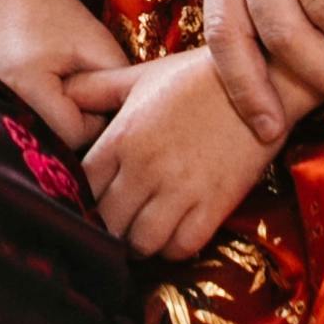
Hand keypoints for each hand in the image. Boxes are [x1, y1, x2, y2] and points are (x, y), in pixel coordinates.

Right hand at [0, 0, 133, 154]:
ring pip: (29, 135)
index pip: (74, 136)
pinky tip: (28, 82)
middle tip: (72, 85)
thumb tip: (123, 132)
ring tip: (50, 83)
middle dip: (69, 121)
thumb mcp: (99, 45)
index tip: (91, 85)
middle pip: (49, 142)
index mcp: (26, 86)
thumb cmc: (55, 10)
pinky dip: (26, 110)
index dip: (94, 116)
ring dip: (47, 118)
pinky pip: (9, 122)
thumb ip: (119, 89)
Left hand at [73, 48, 272, 263]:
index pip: (82, 185)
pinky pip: (182, 247)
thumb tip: (62, 92)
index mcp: (123, 137)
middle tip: (114, 222)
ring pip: (141, 242)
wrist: (261, 81)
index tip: (88, 198)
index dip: (80, 196)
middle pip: (107, 221)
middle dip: (106, 226)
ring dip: (138, 242)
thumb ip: (96, 88)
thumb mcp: (139, 76)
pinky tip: (172, 232)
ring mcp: (181, 189)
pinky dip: (172, 247)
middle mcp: (146, 168)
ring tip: (141, 231)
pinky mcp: (215, 205)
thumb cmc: (195, 77)